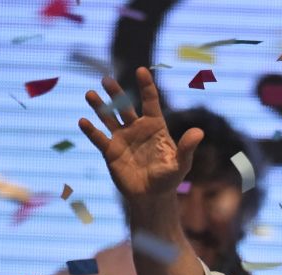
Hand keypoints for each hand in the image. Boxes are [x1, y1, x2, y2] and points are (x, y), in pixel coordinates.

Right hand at [79, 67, 203, 200]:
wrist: (152, 196)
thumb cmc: (169, 179)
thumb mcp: (181, 163)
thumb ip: (187, 147)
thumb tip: (199, 132)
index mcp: (155, 126)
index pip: (150, 101)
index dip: (146, 85)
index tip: (140, 70)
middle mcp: (136, 128)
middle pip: (124, 105)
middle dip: (116, 92)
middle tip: (106, 79)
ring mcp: (122, 138)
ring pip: (108, 118)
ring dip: (99, 106)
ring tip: (90, 94)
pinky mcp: (110, 151)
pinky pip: (98, 138)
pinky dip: (90, 130)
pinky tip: (82, 121)